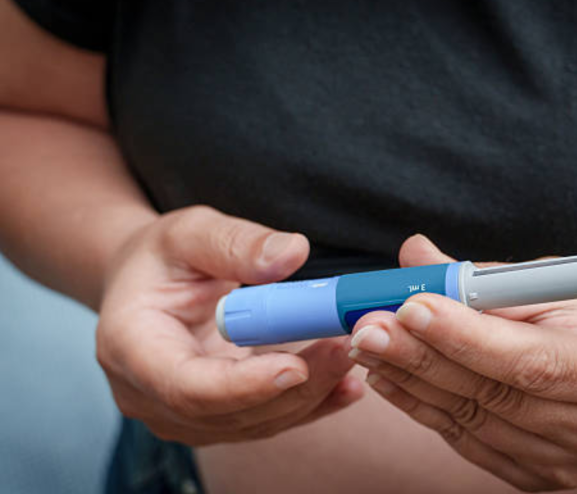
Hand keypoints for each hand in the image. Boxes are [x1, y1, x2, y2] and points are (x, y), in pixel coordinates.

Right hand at [97, 206, 362, 444]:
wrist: (148, 286)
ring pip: (255, 422)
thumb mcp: (190, 232)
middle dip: (295, 387)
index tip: (296, 366)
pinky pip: (267, 418)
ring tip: (352, 355)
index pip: (187, 386)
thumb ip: (234, 243)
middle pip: (229, 412)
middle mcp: (151, 395)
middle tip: (345, 349)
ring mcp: (184, 414)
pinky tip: (347, 386)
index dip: (244, 385)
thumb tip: (292, 252)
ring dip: (310, 394)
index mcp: (130, 348)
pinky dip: (310, 402)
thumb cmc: (161, 257)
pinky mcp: (216, 416)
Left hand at [347, 235, 576, 491]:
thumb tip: (414, 254)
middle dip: (419, 356)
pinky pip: (464, 439)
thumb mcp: (548, 282)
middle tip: (368, 326)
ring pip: (468, 419)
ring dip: (409, 381)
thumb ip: (482, 277)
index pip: (530, 361)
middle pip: (490, 394)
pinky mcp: (536, 477)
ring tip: (369, 346)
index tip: (410, 307)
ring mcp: (565, 463)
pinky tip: (389, 378)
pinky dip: (420, 407)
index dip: (465, 337)